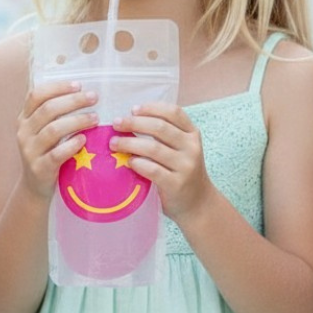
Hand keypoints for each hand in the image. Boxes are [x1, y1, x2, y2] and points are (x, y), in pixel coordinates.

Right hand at [17, 81, 97, 199]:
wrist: (34, 186)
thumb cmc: (46, 151)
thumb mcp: (42, 130)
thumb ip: (54, 113)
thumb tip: (82, 90)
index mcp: (24, 118)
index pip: (36, 95)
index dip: (57, 87)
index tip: (79, 84)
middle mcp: (24, 132)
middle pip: (48, 110)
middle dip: (73, 101)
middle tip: (94, 98)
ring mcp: (30, 151)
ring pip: (53, 130)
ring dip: (77, 121)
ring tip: (95, 118)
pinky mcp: (39, 168)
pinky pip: (56, 154)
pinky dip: (72, 145)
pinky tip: (84, 139)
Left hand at [110, 103, 213, 221]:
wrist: (198, 204)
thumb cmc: (183, 172)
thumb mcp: (182, 149)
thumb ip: (165, 135)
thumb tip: (130, 120)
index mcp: (192, 134)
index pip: (174, 113)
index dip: (152, 108)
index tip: (133, 109)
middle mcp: (191, 147)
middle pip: (160, 127)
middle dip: (134, 123)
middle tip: (116, 123)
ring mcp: (185, 166)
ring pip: (153, 148)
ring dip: (130, 143)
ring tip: (114, 143)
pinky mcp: (176, 184)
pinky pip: (152, 170)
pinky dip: (137, 163)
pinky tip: (128, 162)